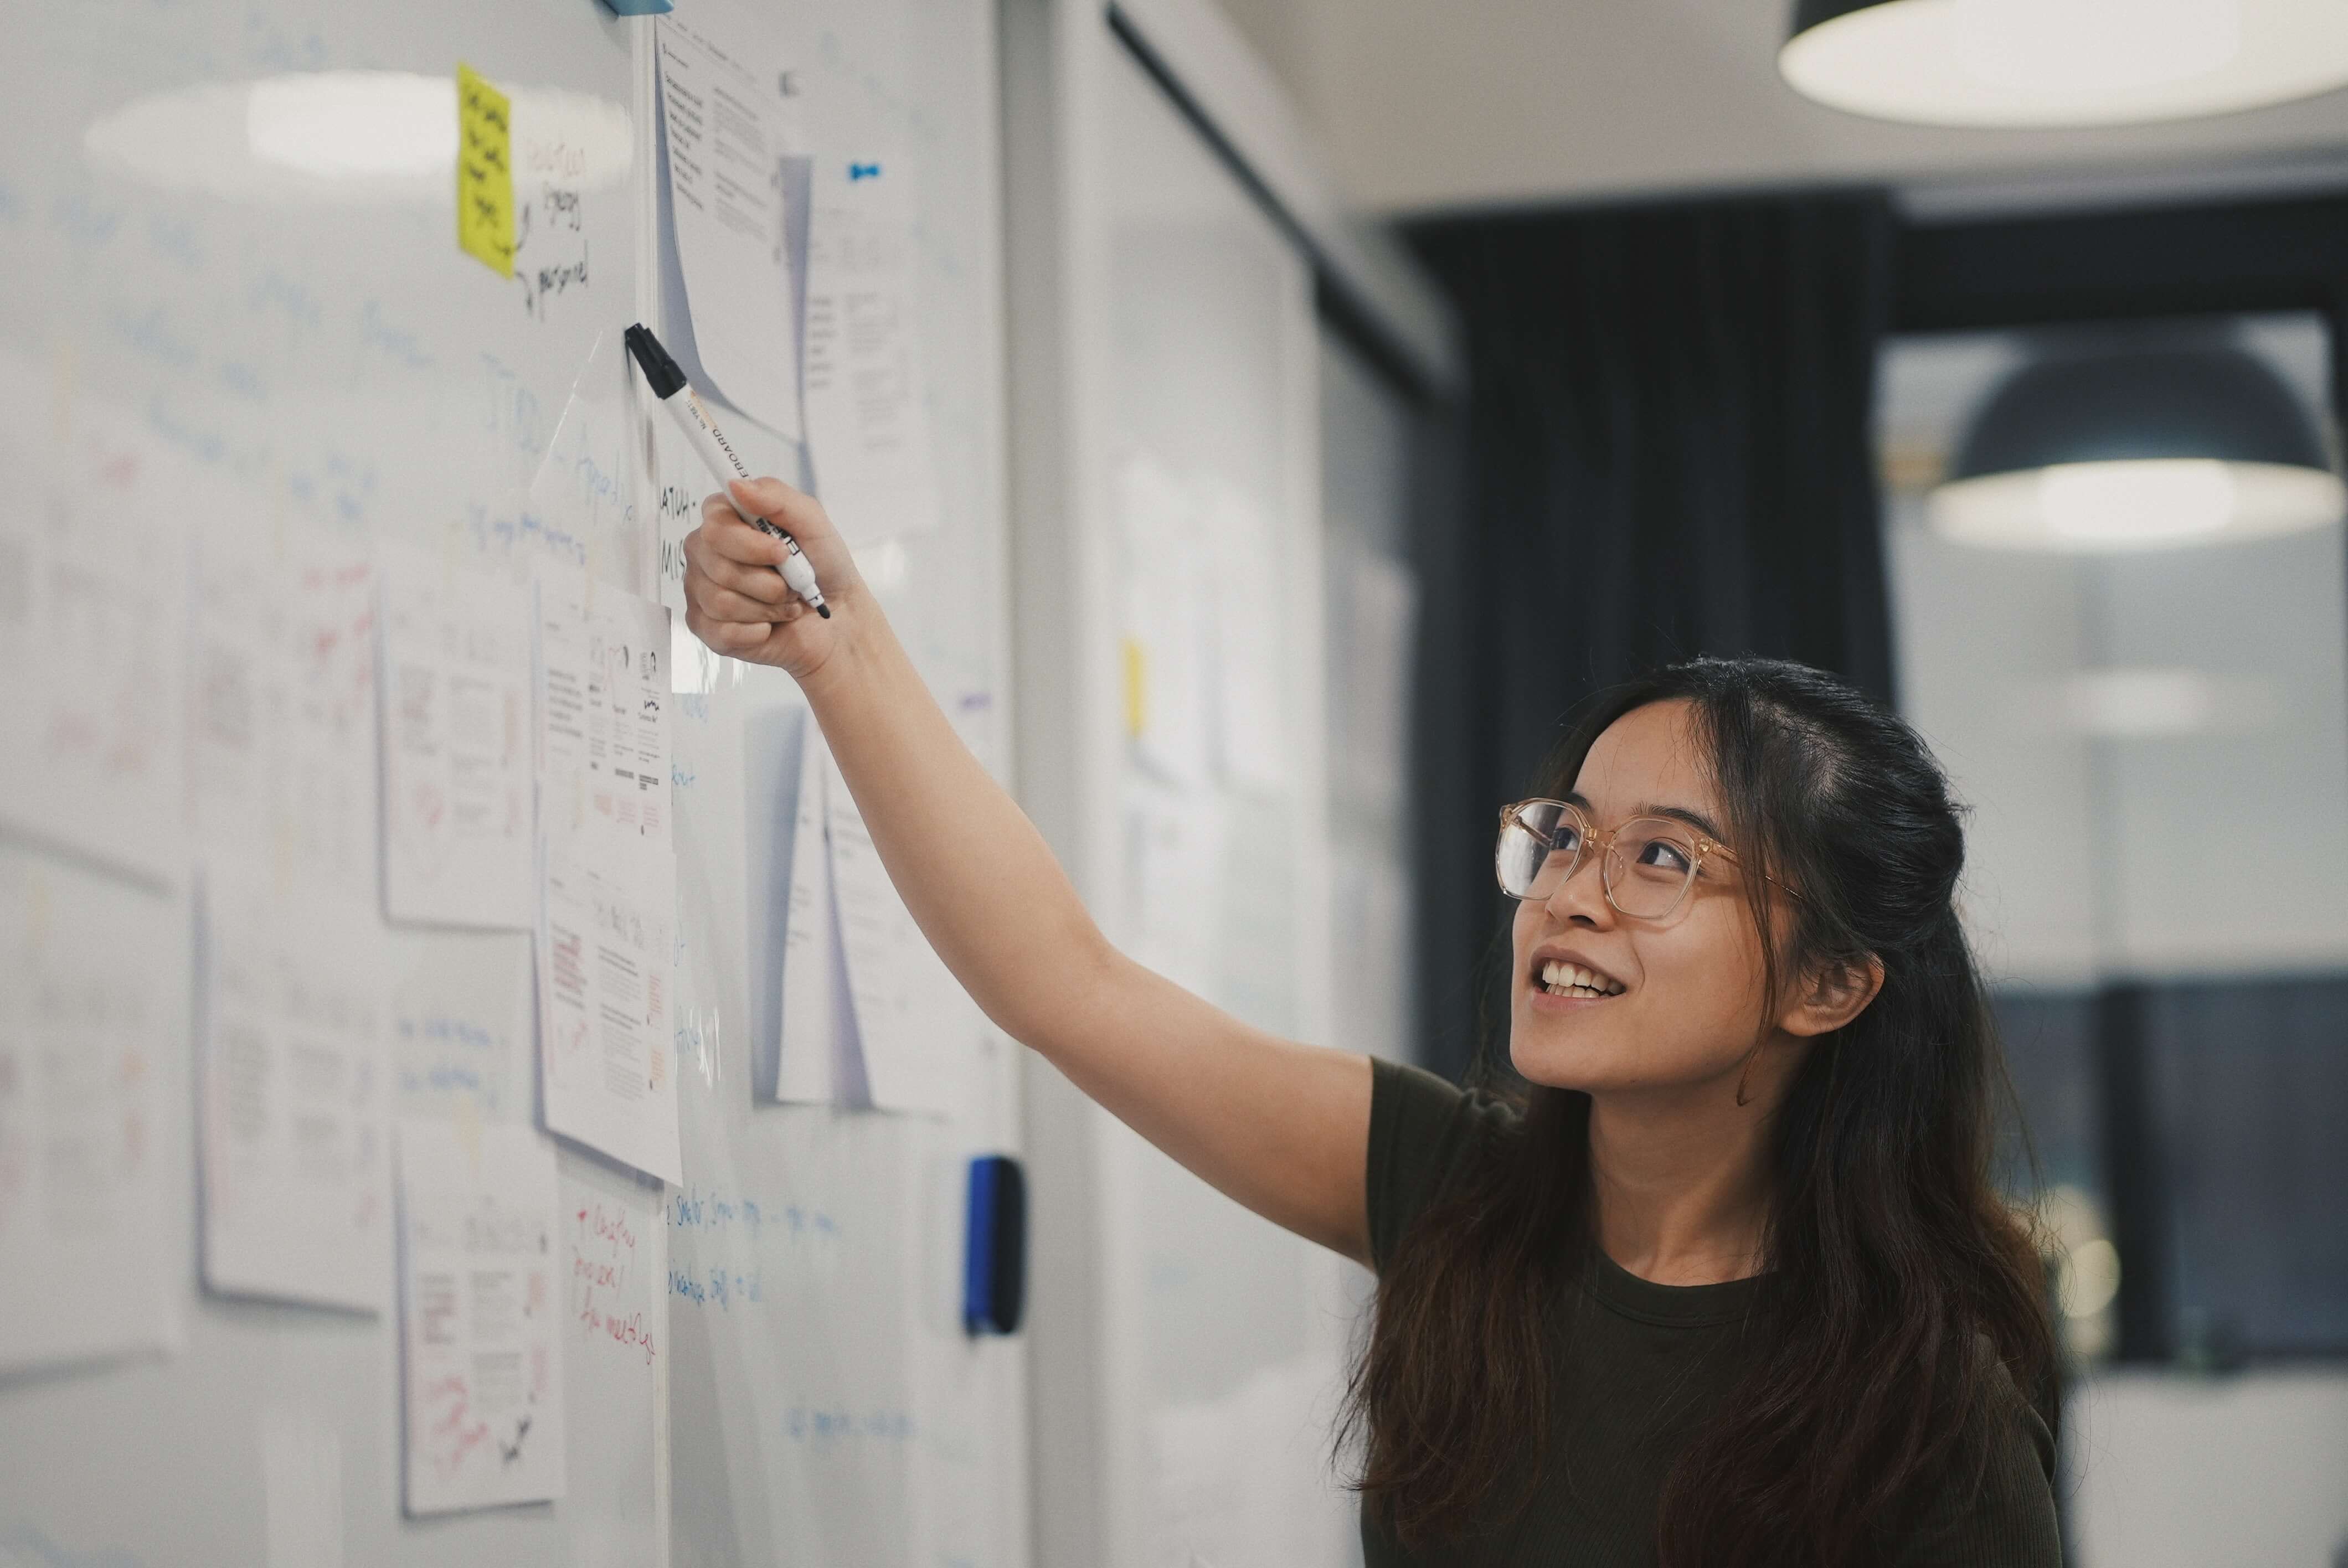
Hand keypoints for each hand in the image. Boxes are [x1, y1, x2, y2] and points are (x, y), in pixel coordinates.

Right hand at [681, 477, 859, 681]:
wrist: (837, 618)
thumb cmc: (823, 567)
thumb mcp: (813, 522)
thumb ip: (777, 498)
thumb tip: (737, 485)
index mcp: (725, 521)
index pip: (714, 525)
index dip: (748, 543)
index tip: (782, 551)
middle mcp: (706, 553)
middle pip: (719, 566)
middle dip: (768, 582)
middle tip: (792, 584)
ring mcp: (702, 591)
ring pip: (721, 601)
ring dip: (767, 607)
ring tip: (786, 604)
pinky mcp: (708, 628)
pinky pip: (721, 631)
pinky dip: (757, 631)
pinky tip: (771, 625)